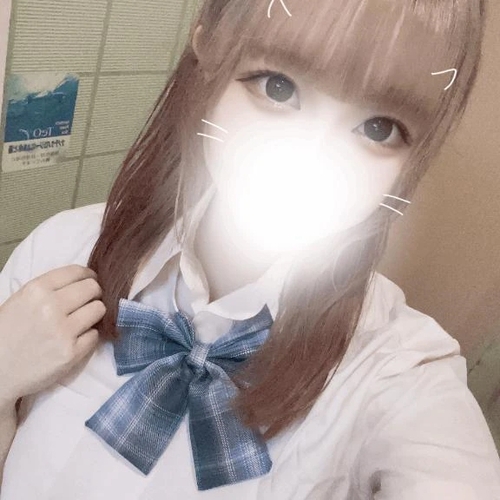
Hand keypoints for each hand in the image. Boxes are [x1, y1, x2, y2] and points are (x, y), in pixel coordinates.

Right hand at [0, 265, 105, 403]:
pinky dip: (89, 336)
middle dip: (95, 294)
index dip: (88, 275)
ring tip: (83, 321)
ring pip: (99, 309)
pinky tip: (76, 339)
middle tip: (89, 301)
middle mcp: (51, 307)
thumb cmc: (8, 334)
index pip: (76, 271)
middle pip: (93, 288)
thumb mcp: (22, 301)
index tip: (91, 280)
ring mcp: (63, 331)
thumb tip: (84, 280)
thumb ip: (50, 289)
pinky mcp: (71, 353)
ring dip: (94, 314)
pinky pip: (95, 335)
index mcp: (36, 290)